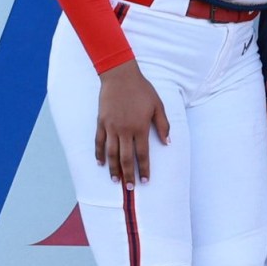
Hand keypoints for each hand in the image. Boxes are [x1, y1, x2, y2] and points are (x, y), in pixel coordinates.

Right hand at [95, 60, 168, 185]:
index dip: (144, 169)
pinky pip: (99, 142)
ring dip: (113, 168)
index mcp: (140, 127)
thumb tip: (167, 143)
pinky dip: (99, 153)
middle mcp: (124, 130)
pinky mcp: (101, 122)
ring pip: (111, 153)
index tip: (146, 181)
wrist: (120, 77)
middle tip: (130, 189)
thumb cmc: (142, 90)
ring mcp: (110, 127)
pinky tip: (100, 163)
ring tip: (116, 181)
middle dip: (129, 175)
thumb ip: (163, 125)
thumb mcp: (158, 106)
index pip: (143, 154)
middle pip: (126, 158)